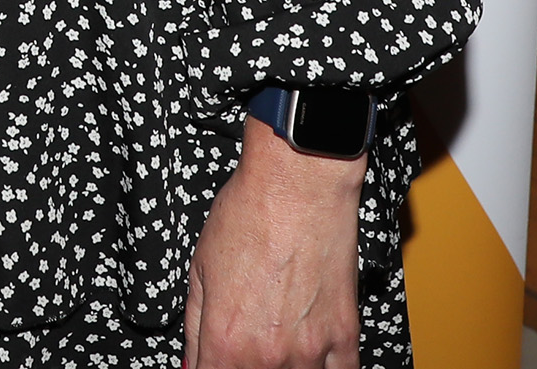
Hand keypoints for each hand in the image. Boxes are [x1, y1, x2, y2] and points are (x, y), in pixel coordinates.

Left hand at [183, 116, 365, 368]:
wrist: (297, 186)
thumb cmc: (249, 213)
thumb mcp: (199, 266)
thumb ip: (194, 324)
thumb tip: (191, 358)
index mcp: (226, 339)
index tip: (211, 360)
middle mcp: (268, 355)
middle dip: (240, 365)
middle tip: (243, 341)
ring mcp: (309, 351)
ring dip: (281, 367)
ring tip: (274, 340)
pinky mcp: (345, 337)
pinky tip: (310, 355)